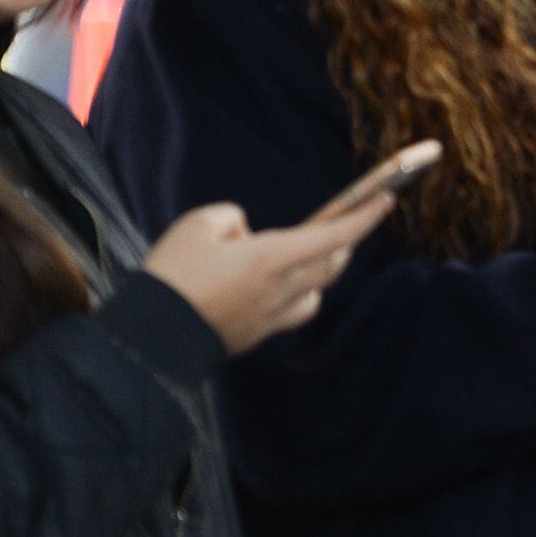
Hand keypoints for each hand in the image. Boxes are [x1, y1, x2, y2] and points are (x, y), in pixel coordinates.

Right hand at [144, 194, 394, 353]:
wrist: (148, 336)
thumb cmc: (171, 274)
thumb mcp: (197, 225)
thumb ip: (232, 219)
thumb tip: (247, 235)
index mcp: (270, 259)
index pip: (335, 236)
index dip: (365, 217)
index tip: (387, 200)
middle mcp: (280, 290)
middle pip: (332, 265)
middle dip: (345, 242)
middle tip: (349, 222)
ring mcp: (270, 317)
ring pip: (316, 292)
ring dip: (322, 271)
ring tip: (314, 253)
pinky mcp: (256, 334)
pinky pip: (293, 313)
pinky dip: (299, 296)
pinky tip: (284, 287)